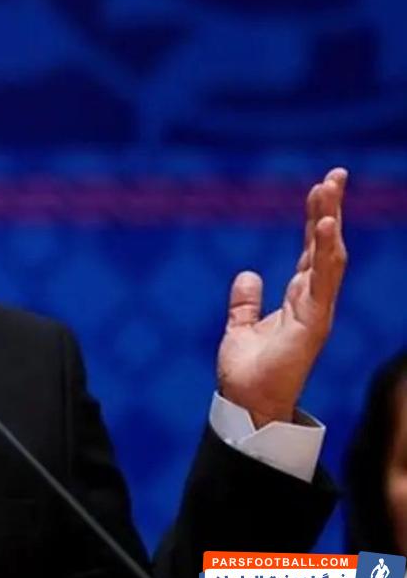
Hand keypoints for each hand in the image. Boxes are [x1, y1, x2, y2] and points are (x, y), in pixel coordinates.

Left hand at [216, 168, 347, 426]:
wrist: (245, 404)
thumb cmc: (247, 372)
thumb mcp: (241, 327)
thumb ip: (246, 302)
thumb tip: (248, 273)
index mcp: (299, 299)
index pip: (311, 250)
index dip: (317, 218)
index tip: (321, 186)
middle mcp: (313, 301)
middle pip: (325, 246)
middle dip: (331, 210)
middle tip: (336, 174)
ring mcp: (317, 311)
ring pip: (329, 257)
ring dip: (330, 222)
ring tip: (330, 188)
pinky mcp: (314, 324)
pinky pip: (322, 282)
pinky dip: (325, 253)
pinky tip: (326, 227)